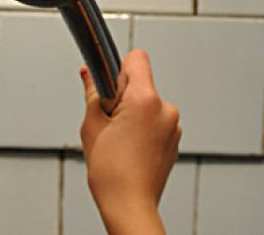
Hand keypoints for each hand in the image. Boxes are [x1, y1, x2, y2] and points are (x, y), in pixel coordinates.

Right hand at [79, 50, 180, 233]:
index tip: (108, 85)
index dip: (118, 68)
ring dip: (133, 113)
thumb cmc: (112, 172)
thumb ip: (93, 93)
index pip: (137, 59)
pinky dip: (143, 127)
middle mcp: (166, 109)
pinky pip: (156, 120)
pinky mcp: (174, 139)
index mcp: (145, 100)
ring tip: (119, 139)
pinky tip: (130, 147)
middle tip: (108, 121)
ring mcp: (173, 125)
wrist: (129, 204)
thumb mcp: (92, 126)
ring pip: (147, 103)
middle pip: (141, 83)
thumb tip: (89, 74)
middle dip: (122, 96)